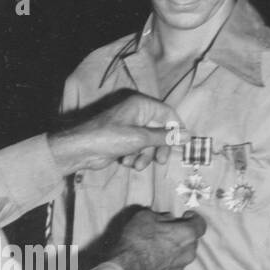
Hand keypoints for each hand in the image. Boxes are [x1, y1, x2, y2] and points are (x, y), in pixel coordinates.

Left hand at [49, 91, 183, 174]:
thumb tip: (187, 136)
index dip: (176, 128)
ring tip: (135, 164)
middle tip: (160, 161)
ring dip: (144, 156)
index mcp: (141, 105)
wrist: (82, 150)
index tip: (183, 144)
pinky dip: (134, 157)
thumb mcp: (141, 138)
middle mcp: (136, 113)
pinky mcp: (122, 140)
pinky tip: (125, 162)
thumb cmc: (109, 138)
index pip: (168, 113)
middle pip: (159, 130)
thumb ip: (164, 137)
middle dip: (158, 148)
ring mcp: (129, 127)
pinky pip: (137, 148)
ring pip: (148, 143)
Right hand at [105, 207, 205, 269]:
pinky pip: (174, 264)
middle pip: (192, 240)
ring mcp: (180, 266)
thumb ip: (159, 216)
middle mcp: (188, 252)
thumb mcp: (145, 217)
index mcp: (187, 234)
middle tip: (169, 228)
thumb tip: (166, 218)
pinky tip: (155, 255)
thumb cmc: (137, 240)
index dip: (194, 218)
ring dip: (176, 247)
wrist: (127, 269)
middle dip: (183, 233)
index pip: (200, 224)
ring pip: (184, 253)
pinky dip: (168, 258)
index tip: (186, 215)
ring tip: (160, 243)